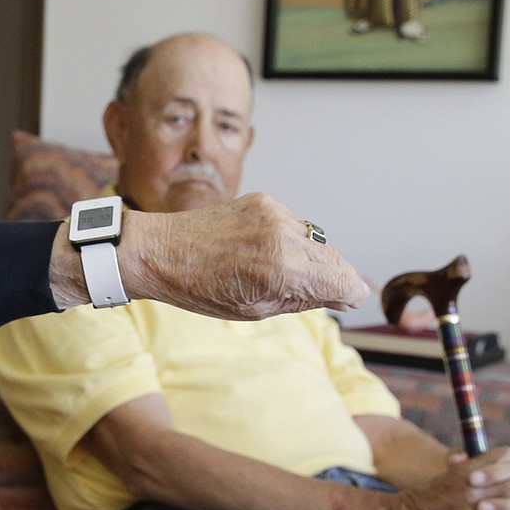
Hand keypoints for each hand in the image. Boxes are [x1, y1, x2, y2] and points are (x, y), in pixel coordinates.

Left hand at [128, 194, 370, 319]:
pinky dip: (292, 240)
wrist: (160, 250)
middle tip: (322, 293)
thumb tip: (343, 294)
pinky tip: (268, 253)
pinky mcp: (264, 200)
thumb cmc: (199, 289)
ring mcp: (275, 213)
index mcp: (282, 269)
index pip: (343, 279)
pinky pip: (295, 225)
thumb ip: (304, 298)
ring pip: (317, 240)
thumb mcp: (255, 309)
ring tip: (284, 275)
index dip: (349, 293)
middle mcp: (283, 235)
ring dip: (313, 259)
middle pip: (336, 258)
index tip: (347, 300)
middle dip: (335, 277)